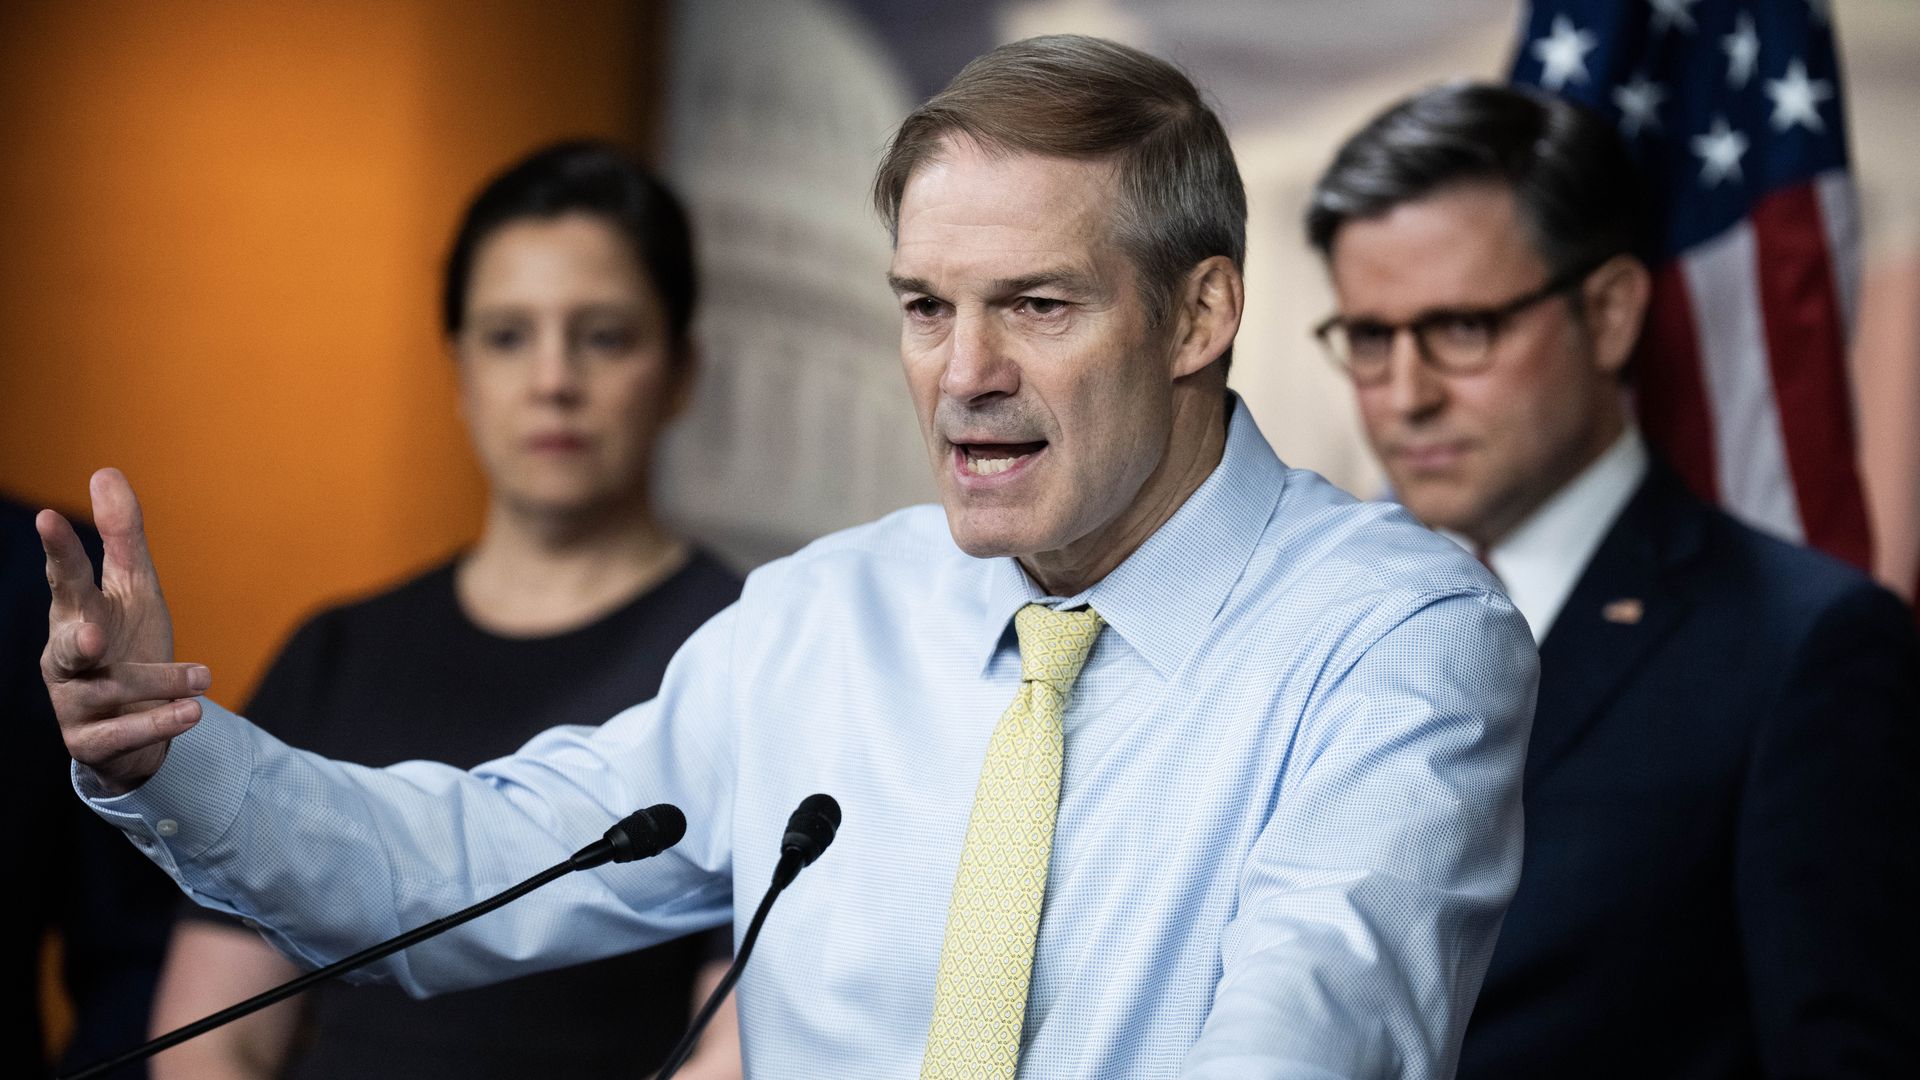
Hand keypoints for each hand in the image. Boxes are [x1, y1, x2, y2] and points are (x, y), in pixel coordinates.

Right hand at [39, 468, 208, 793]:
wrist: (136, 724)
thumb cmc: (128, 643)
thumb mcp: (134, 587)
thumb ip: (121, 535)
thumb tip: (104, 470)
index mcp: (76, 614)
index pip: (65, 578)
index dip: (57, 549)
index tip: (49, 517)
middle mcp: (66, 659)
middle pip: (66, 645)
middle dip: (75, 641)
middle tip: (91, 634)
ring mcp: (73, 702)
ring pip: (109, 692)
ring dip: (160, 683)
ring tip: (202, 678)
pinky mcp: (91, 742)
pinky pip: (122, 735)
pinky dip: (158, 723)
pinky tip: (192, 713)